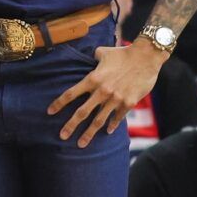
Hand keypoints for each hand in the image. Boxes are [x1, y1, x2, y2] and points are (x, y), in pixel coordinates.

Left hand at [48, 41, 163, 146]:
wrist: (146, 56)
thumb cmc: (124, 53)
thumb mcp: (104, 52)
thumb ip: (94, 58)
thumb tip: (91, 58)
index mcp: (93, 78)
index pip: (71, 94)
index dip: (59, 104)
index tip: (50, 112)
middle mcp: (102, 91)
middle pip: (82, 112)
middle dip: (70, 126)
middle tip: (62, 136)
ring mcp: (115, 99)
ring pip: (99, 120)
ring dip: (89, 133)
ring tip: (81, 144)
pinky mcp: (128, 103)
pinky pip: (117, 117)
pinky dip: (112, 125)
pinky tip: (107, 132)